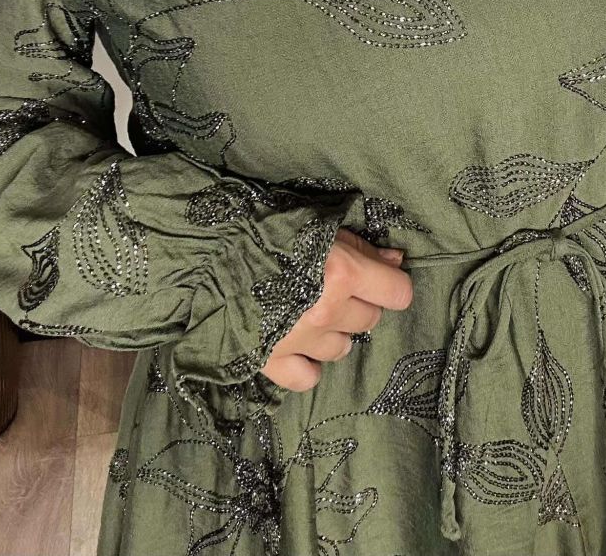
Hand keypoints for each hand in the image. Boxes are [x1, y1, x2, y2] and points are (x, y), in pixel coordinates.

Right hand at [260, 226, 412, 391]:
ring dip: (333, 332)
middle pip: (370, 319)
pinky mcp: (273, 362)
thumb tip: (396, 262)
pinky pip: (308, 377)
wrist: (206, 254)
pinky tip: (296, 343)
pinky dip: (307, 363)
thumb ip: (362, 248)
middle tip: (332, 288)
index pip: (399, 293)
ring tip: (309, 312)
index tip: (379, 279)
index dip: (391, 284)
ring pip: (343, 348)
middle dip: (358, 304)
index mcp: (343, 273)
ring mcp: (302, 340)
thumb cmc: (267, 232)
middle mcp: (328, 311)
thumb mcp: (321, 228)